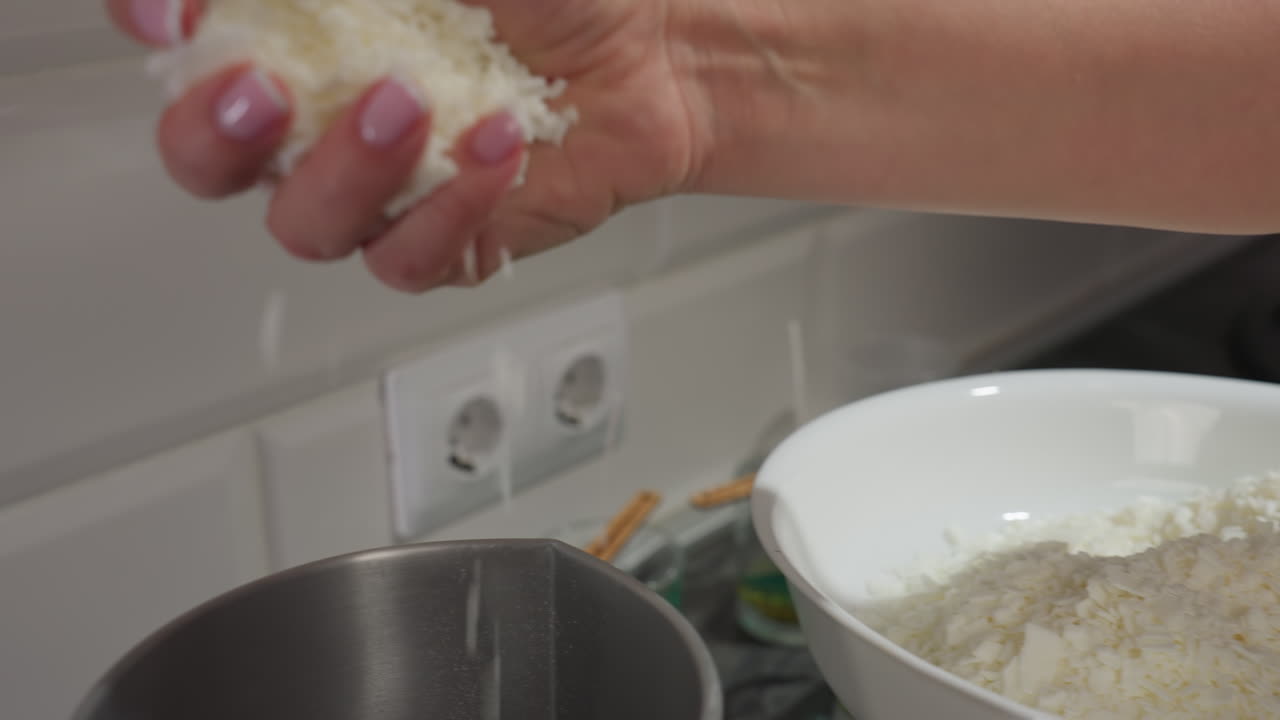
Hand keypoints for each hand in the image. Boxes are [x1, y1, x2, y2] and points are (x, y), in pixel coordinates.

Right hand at [105, 0, 701, 292]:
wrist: (651, 55)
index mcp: (300, 34)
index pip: (184, 40)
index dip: (156, 26)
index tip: (171, 12)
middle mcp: (322, 116)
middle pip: (207, 159)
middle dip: (216, 132)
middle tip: (262, 91)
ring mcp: (381, 187)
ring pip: (305, 222)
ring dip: (352, 168)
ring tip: (418, 102)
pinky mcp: (443, 240)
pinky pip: (409, 258)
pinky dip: (451, 209)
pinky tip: (499, 146)